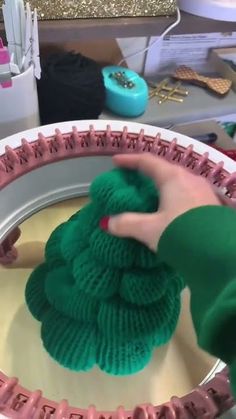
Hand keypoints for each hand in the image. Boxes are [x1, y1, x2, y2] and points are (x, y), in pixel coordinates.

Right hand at [100, 154, 219, 250]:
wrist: (218, 252)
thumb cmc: (180, 233)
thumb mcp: (149, 229)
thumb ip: (126, 223)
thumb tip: (107, 222)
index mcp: (173, 178)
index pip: (147, 161)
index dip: (130, 160)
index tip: (116, 161)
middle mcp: (190, 179)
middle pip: (164, 170)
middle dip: (147, 174)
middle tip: (133, 180)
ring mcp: (204, 191)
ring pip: (178, 183)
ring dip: (162, 187)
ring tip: (151, 197)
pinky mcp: (211, 205)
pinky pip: (187, 195)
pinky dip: (174, 198)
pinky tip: (171, 211)